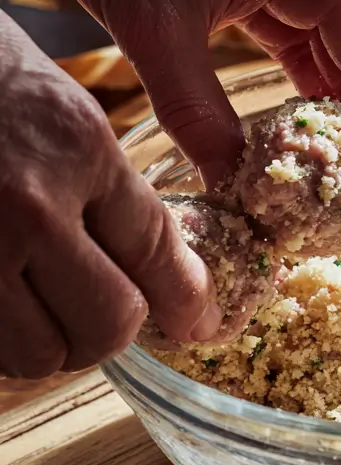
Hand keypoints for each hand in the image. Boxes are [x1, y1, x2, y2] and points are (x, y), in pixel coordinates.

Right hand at [0, 13, 219, 377]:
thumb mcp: (63, 110)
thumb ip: (112, 192)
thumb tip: (163, 270)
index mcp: (78, 150)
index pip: (156, 253)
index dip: (185, 298)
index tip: (196, 321)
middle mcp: (26, 207)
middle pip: (108, 323)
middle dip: (113, 330)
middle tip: (103, 315)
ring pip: (40, 353)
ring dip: (51, 343)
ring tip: (41, 306)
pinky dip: (1, 337)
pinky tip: (2, 299)